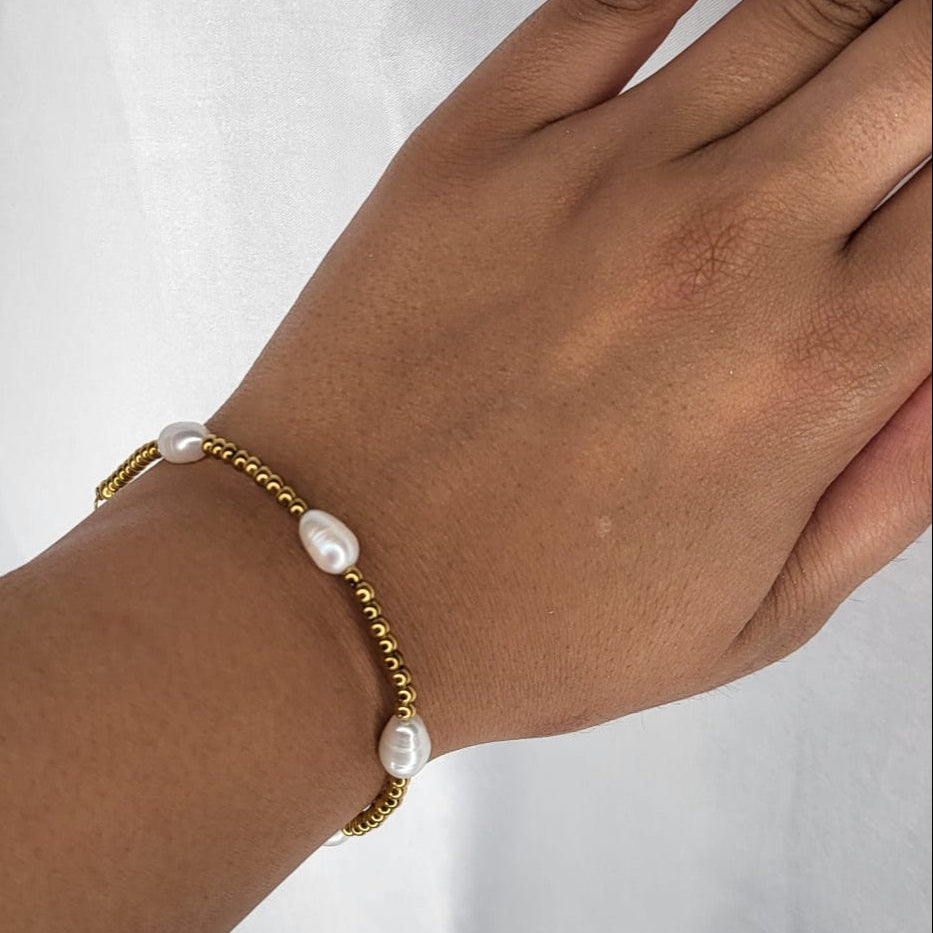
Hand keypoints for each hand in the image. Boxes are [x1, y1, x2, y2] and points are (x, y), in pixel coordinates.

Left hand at [215, 0, 930, 753]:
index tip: (919, 210)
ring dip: (849, 26)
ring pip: (798, 7)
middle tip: (894, 122)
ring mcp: (594, 175)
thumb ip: (898, 480)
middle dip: (923, 77)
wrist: (335, 585)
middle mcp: (726, 243)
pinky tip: (714, 18)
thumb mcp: (759, 611)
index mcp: (814, 365)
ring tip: (836, 69)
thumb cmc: (529, 619)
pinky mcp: (477, 147)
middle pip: (916, 58)